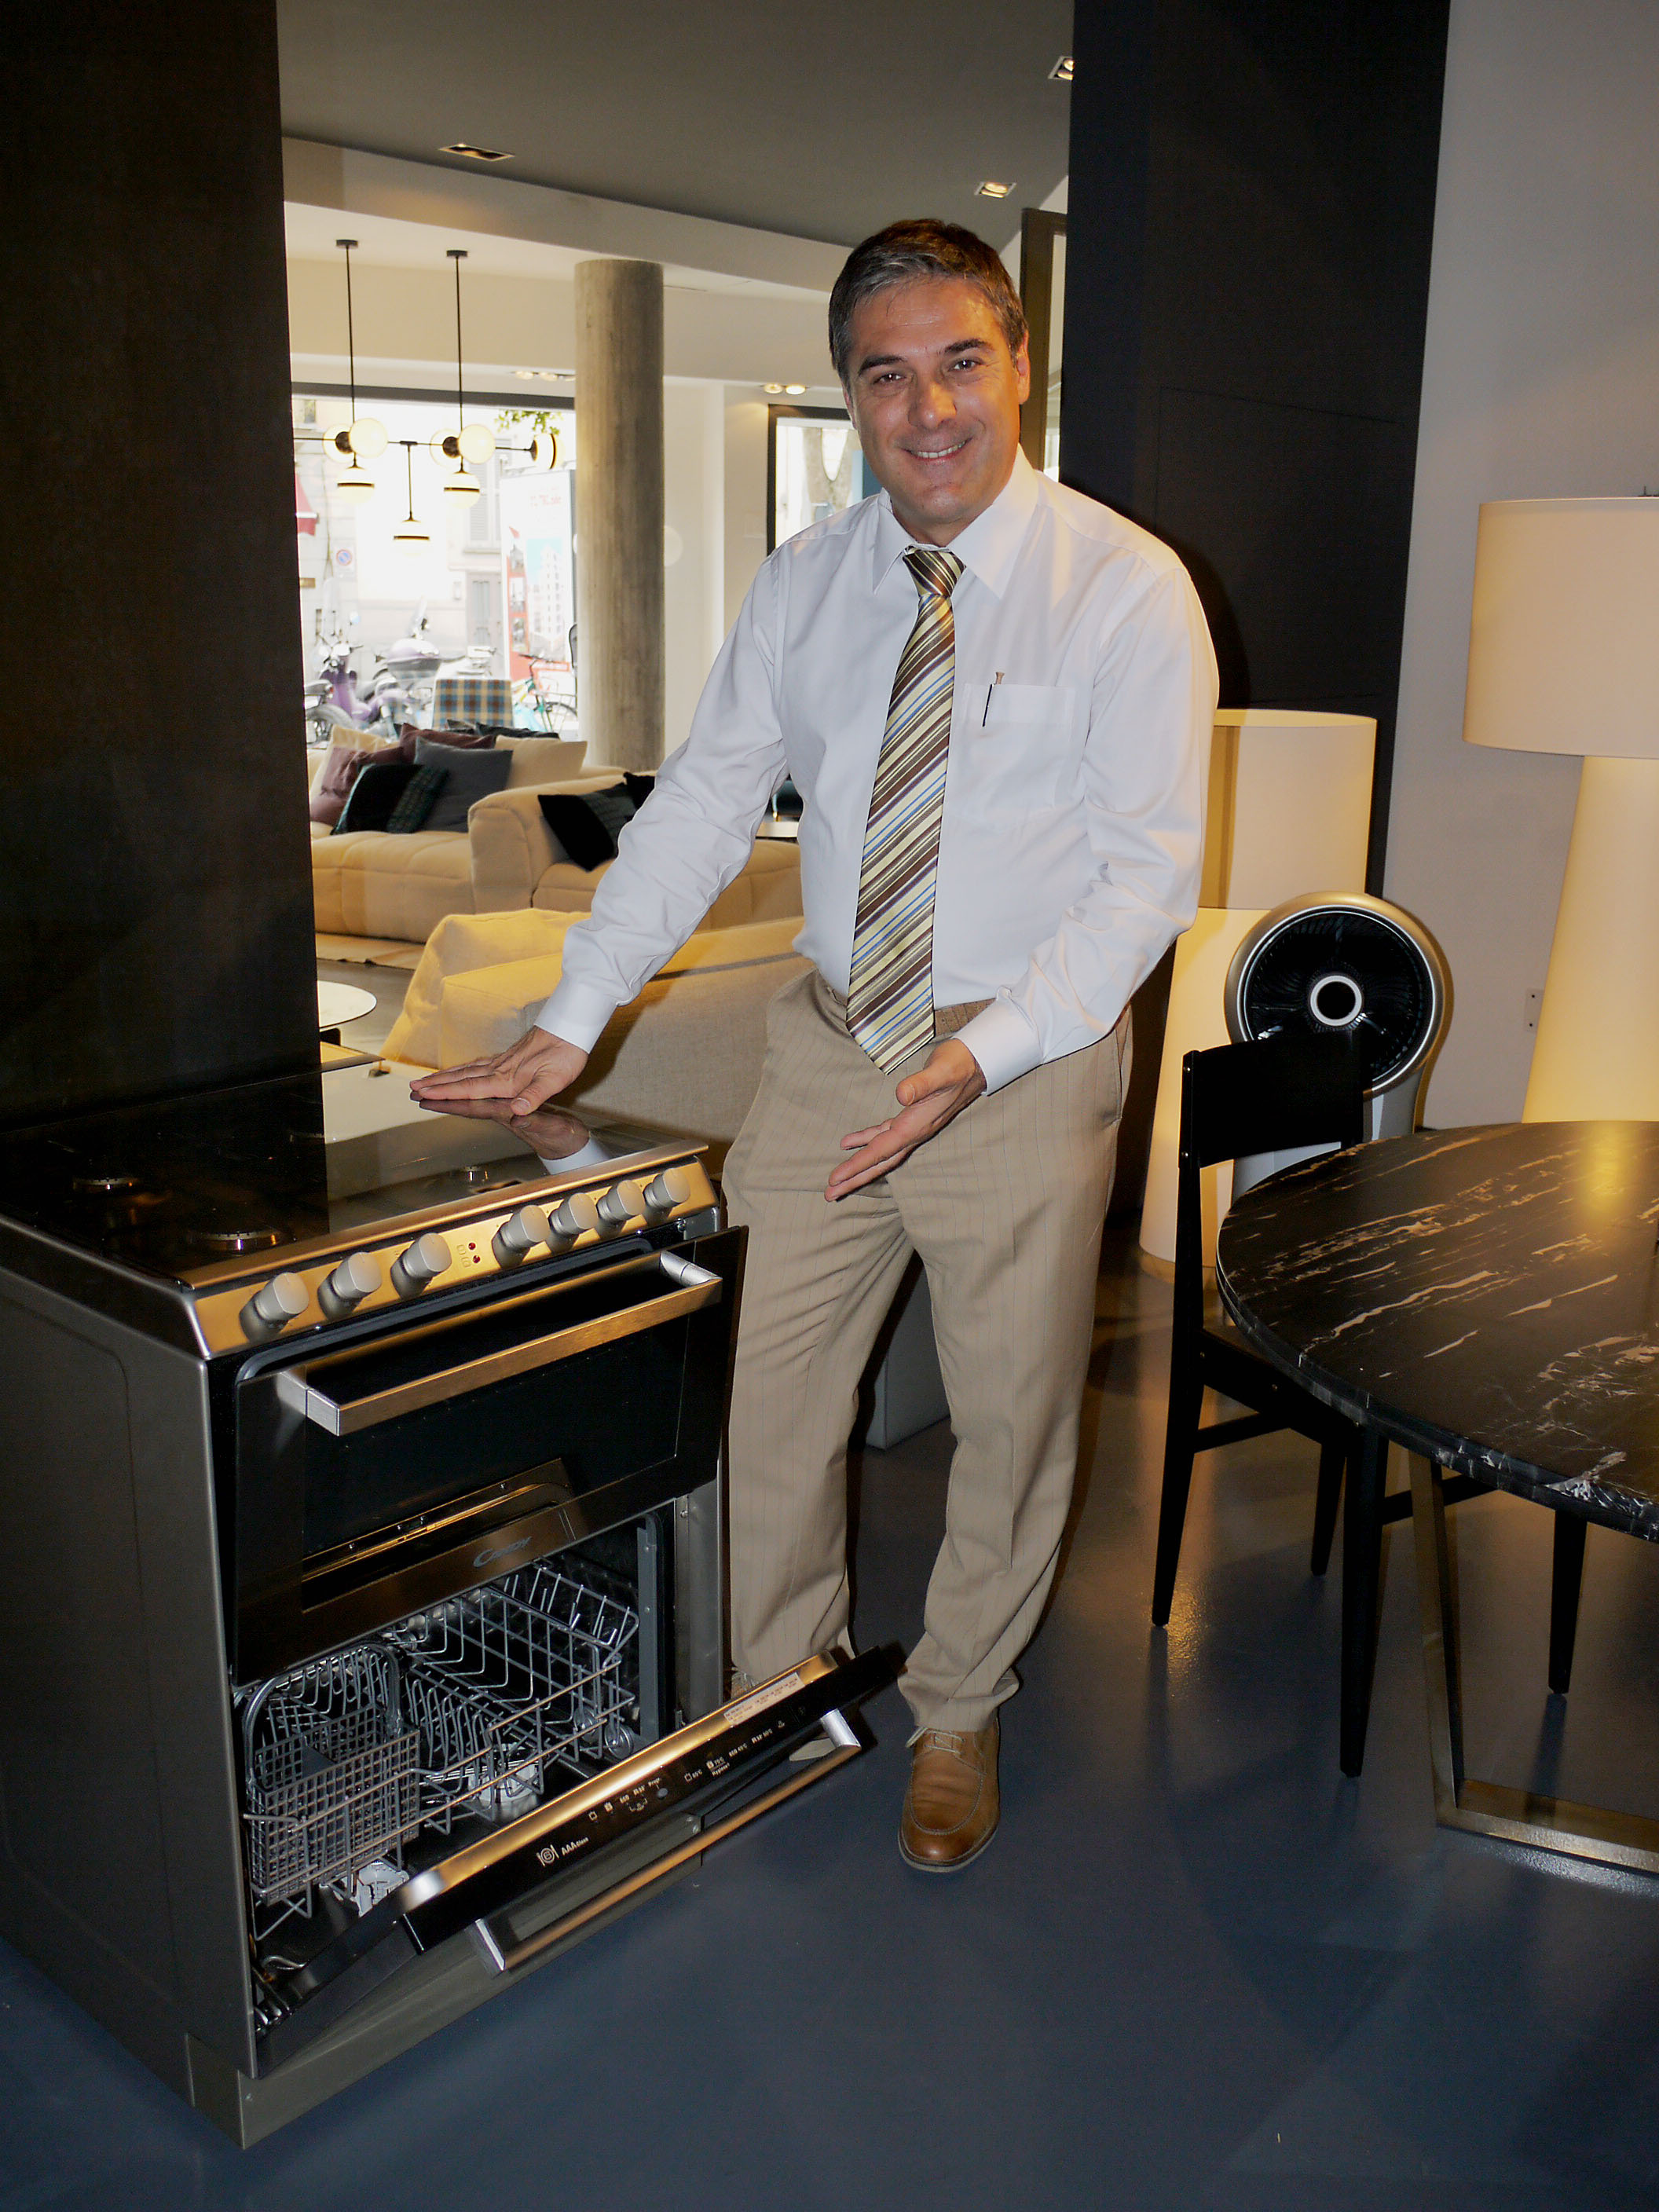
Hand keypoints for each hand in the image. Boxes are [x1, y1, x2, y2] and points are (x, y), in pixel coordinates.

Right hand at [408, 1028, 588, 1116]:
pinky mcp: (509, 1056)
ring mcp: (503, 1061)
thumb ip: (534, 1096)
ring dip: (446, 1076)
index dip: (446, 1093)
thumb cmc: (565, 1054)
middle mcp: (500, 1069)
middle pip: (462, 1078)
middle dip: (436, 1084)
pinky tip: (462, 1070)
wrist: (571, 1029)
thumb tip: (517, 1110)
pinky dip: (464, 1068)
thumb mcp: (554, 1080)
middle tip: (413, 1088)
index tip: (424, 1095)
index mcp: (507, 1079)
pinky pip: (479, 1064)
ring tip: (428, 1080)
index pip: (470, 1088)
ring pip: (467, 1070)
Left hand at [826, 1037, 985, 1200]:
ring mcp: (913, 1128)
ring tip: (837, 1180)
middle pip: (880, 1162)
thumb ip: (921, 1084)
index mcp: (917, 1125)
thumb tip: (900, 1096)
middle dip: (855, 1179)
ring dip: (859, 1166)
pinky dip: (866, 1141)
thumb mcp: (941, 1072)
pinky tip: (848, 1143)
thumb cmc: (958, 1066)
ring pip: (881, 1153)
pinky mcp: (911, 1119)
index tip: (836, 1179)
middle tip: (830, 1194)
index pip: (882, 1150)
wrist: (975, 1065)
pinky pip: (884, 1137)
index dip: (858, 1165)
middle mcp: (914, 1132)